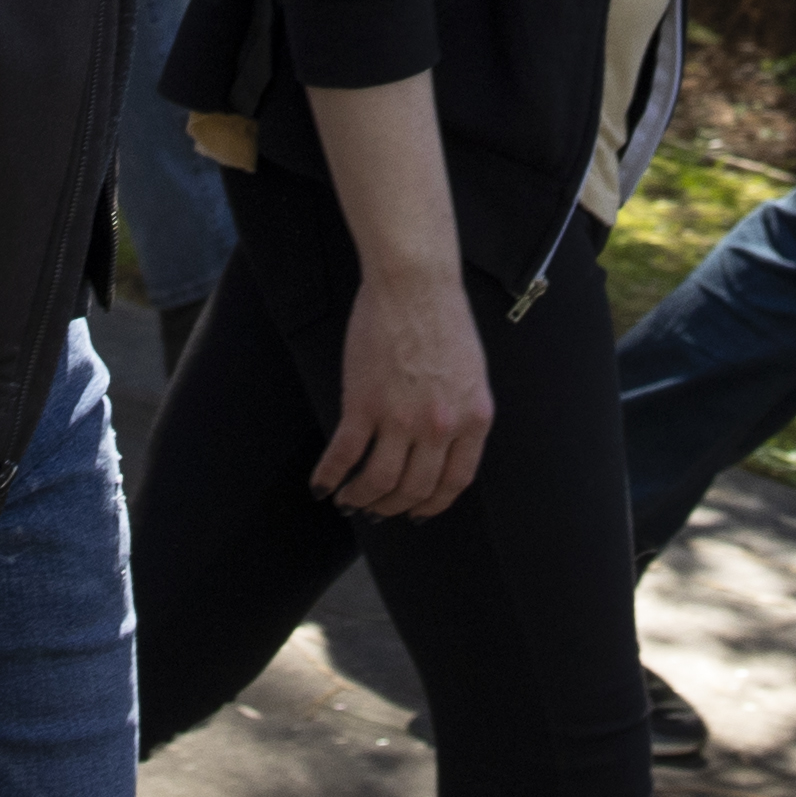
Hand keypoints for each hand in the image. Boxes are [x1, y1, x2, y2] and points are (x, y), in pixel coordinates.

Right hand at [318, 264, 495, 516]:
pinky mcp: (363, 403)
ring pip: (379, 481)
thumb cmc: (443, 317)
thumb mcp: (471, 373)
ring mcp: (400, 418)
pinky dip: (330, 475)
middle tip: (376, 509)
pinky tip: (322, 484)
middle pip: (414, 488)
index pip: (454, 482)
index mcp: (473, 419)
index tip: (417, 513)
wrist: (414, 283)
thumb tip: (442, 447)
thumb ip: (462, 412)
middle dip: (392, 506)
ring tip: (348, 500)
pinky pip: (344, 454)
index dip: (433, 505)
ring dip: (361, 498)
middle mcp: (440, 427)